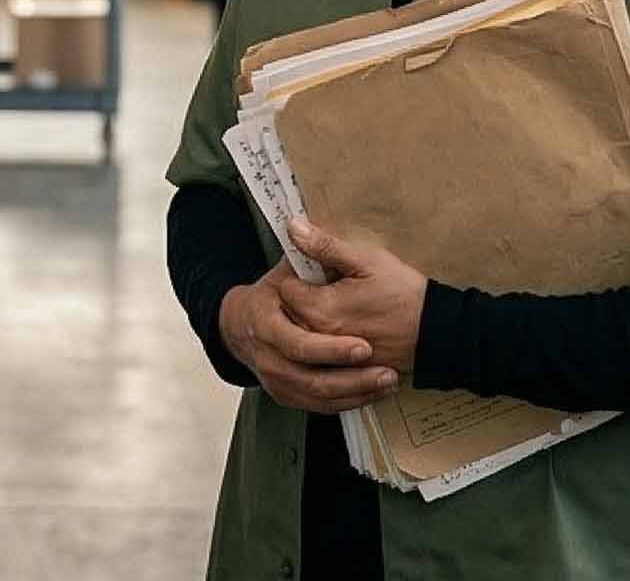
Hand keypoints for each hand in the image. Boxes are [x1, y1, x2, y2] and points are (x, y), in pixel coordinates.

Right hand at [219, 263, 395, 413]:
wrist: (241, 326)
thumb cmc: (272, 296)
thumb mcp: (285, 270)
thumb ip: (302, 253)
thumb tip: (296, 223)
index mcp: (265, 325)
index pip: (299, 344)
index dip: (332, 349)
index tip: (365, 346)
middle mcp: (268, 359)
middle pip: (312, 380)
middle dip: (352, 378)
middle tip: (385, 371)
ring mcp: (276, 381)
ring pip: (319, 398)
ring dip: (356, 393)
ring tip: (387, 382)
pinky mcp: (287, 395)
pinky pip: (320, 407)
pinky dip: (349, 402)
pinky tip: (374, 392)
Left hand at [274, 219, 428, 376]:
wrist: (436, 334)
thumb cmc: (404, 295)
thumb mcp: (366, 261)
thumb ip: (325, 246)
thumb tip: (293, 227)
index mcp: (320, 310)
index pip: (285, 288)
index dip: (297, 273)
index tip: (316, 268)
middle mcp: (319, 338)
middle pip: (289, 312)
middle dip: (302, 296)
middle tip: (329, 285)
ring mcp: (331, 357)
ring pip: (303, 333)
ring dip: (311, 317)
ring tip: (340, 304)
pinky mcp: (343, 368)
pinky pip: (321, 353)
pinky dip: (325, 338)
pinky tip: (348, 324)